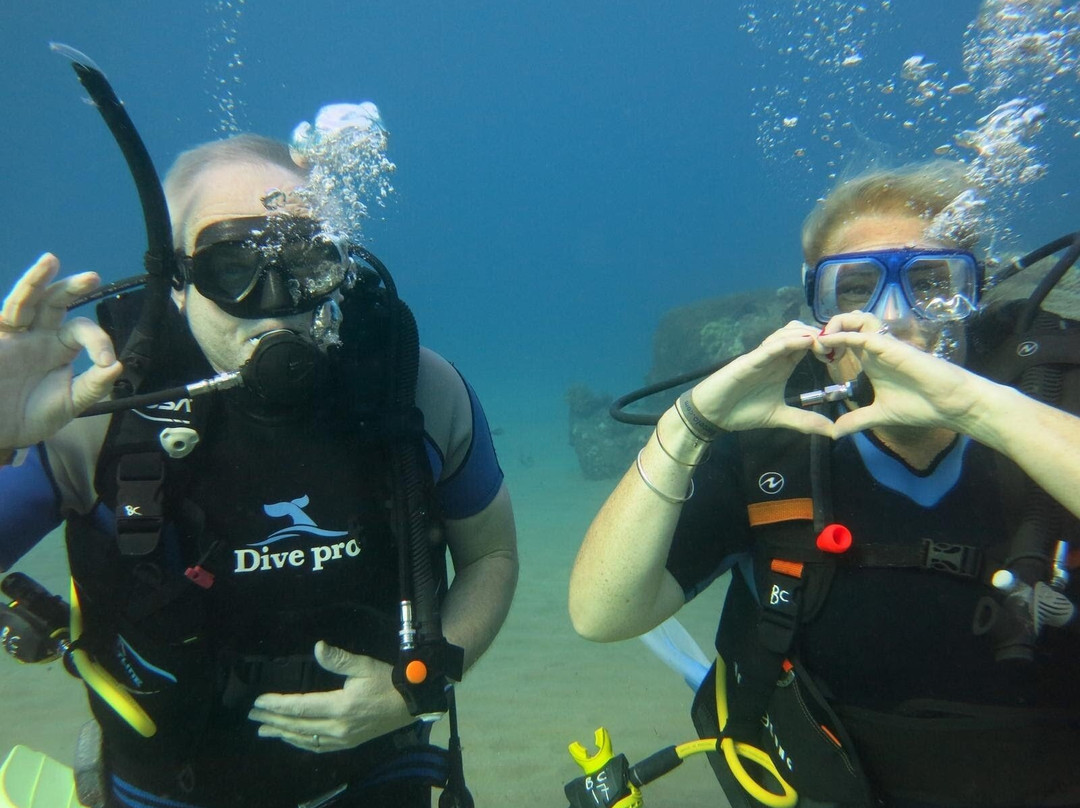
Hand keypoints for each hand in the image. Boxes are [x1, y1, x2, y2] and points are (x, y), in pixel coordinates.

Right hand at [0, 254, 121, 448]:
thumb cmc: (31, 416)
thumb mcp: (69, 404)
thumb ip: (92, 387)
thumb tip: (118, 366)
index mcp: (59, 347)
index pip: (82, 330)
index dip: (98, 340)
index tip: (107, 361)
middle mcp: (36, 335)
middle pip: (54, 302)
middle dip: (72, 288)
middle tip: (92, 278)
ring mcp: (12, 337)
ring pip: (23, 302)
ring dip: (35, 281)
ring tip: (50, 261)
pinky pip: (0, 320)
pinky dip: (8, 306)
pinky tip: (20, 295)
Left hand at [248, 642, 413, 753]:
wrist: (411, 704)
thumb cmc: (388, 681)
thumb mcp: (364, 666)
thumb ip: (338, 659)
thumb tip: (317, 647)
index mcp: (340, 706)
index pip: (300, 706)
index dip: (277, 705)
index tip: (259, 702)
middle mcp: (338, 727)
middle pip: (297, 725)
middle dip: (272, 720)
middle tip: (252, 716)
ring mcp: (343, 738)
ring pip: (304, 738)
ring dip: (282, 734)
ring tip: (264, 730)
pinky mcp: (348, 743)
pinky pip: (317, 746)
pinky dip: (300, 742)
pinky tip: (291, 738)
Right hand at [690, 320, 834, 436]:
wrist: (713, 414)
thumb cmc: (741, 411)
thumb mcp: (779, 417)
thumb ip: (804, 421)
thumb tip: (833, 431)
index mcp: (782, 365)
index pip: (807, 345)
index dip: (825, 343)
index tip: (842, 352)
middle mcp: (774, 356)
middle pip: (799, 331)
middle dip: (820, 334)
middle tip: (837, 345)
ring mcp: (762, 355)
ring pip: (787, 332)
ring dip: (807, 334)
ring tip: (825, 343)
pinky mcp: (750, 359)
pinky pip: (771, 346)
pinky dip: (788, 341)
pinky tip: (805, 341)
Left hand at [817, 316, 979, 436]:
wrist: (951, 406)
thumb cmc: (922, 406)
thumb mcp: (879, 415)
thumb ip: (856, 420)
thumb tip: (835, 432)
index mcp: (871, 360)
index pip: (844, 339)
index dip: (825, 342)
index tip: (811, 356)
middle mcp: (876, 348)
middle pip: (847, 322)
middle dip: (826, 329)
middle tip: (813, 347)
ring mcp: (884, 345)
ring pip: (856, 318)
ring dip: (835, 325)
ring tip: (821, 342)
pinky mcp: (892, 347)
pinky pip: (864, 334)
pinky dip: (843, 335)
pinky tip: (827, 342)